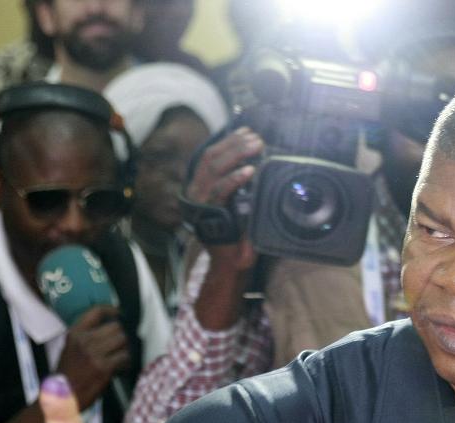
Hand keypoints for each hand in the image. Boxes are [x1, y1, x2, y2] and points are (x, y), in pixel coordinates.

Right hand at [58, 305, 129, 407]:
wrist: (63, 396)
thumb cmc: (68, 374)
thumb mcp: (70, 348)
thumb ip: (86, 337)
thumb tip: (110, 329)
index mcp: (75, 333)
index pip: (96, 311)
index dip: (111, 310)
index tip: (119, 313)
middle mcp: (84, 340)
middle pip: (115, 327)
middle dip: (120, 336)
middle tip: (118, 346)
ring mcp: (94, 353)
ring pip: (122, 340)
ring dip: (124, 349)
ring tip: (119, 358)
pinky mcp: (104, 367)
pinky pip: (124, 357)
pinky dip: (126, 363)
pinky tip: (120, 368)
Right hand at [184, 128, 262, 277]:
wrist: (231, 260)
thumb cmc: (238, 230)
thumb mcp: (239, 201)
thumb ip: (241, 183)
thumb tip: (256, 159)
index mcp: (202, 183)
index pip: (211, 154)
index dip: (229, 140)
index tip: (248, 131)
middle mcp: (197, 189)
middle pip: (212, 156)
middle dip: (235, 143)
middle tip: (257, 138)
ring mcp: (201, 200)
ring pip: (214, 168)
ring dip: (237, 154)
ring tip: (256, 147)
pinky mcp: (209, 212)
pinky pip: (220, 191)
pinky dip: (235, 178)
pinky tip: (250, 171)